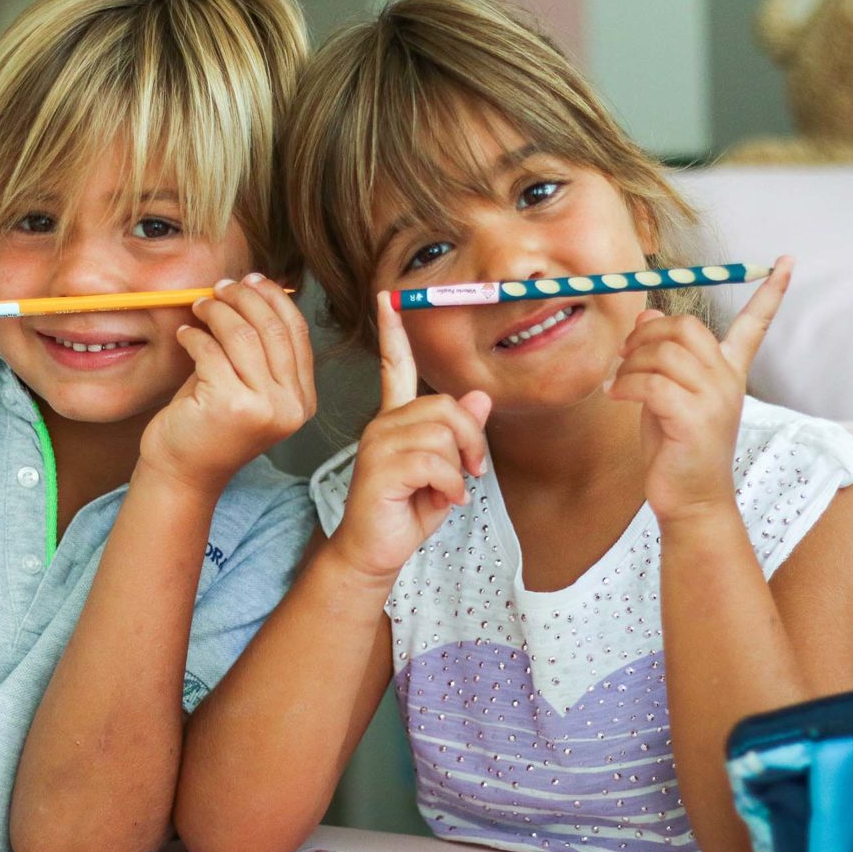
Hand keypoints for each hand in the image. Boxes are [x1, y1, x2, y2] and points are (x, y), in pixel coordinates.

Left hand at [140, 274, 317, 494]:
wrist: (184, 471)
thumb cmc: (210, 424)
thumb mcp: (247, 385)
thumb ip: (258, 347)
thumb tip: (252, 289)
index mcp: (302, 400)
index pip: (297, 333)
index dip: (274, 299)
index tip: (251, 281)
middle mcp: (290, 406)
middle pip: (272, 328)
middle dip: (243, 298)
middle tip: (220, 287)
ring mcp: (263, 408)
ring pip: (242, 334)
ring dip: (217, 311)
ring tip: (200, 307)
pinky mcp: (229, 406)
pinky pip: (211, 351)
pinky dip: (194, 336)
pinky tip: (185, 335)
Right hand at [327, 292, 491, 581]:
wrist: (373, 552)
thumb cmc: (405, 512)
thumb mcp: (444, 471)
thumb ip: (459, 436)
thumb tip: (479, 398)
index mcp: (394, 419)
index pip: (394, 366)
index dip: (393, 332)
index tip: (389, 299)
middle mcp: (382, 423)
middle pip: (446, 406)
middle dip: (472, 440)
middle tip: (473, 471)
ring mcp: (378, 443)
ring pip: (443, 433)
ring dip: (461, 468)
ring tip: (452, 490)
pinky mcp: (381, 467)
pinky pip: (436, 462)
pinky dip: (452, 486)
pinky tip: (443, 501)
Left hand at [606, 257, 793, 522]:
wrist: (689, 500)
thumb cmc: (675, 447)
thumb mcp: (666, 393)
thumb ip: (661, 356)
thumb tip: (648, 314)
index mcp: (729, 372)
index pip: (755, 324)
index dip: (771, 292)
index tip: (788, 261)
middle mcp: (728, 381)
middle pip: (686, 327)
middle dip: (646, 334)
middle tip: (624, 357)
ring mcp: (715, 399)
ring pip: (663, 353)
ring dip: (628, 365)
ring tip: (617, 384)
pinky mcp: (695, 419)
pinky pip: (651, 383)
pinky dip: (625, 385)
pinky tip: (615, 395)